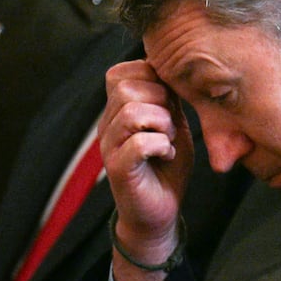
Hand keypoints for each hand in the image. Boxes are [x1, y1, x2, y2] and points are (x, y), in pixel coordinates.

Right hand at [98, 60, 193, 280]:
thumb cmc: (167, 166)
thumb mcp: (172, 124)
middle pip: (125, 88)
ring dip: (162, 124)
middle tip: (169, 124)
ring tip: (168, 140)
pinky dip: (161, 146)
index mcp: (118, 110)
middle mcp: (108, 125)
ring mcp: (110, 147)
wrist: (160, 212)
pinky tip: (165, 155)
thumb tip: (172, 69)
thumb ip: (168, 98)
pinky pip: (138, 143)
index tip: (169, 102)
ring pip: (131, 112)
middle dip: (159, 100)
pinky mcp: (118, 169)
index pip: (120, 72)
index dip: (151, 78)